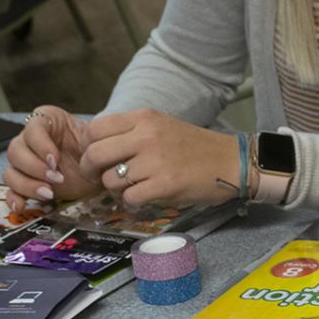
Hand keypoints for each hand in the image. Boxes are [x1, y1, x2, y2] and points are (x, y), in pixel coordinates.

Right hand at [3, 105, 96, 209]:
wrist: (98, 170)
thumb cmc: (94, 150)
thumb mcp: (93, 138)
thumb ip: (86, 138)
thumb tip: (85, 146)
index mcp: (45, 122)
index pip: (31, 128)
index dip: (40, 145)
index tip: (55, 159)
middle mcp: (28, 141)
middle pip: (15, 151)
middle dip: (34, 167)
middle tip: (57, 178)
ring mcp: (24, 164)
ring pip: (10, 172)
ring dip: (26, 185)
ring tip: (49, 194)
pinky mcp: (25, 185)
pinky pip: (10, 191)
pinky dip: (13, 199)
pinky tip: (21, 206)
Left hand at [78, 109, 239, 207]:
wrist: (230, 161)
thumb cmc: (193, 146)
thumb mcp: (160, 126)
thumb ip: (130, 132)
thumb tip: (95, 147)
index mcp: (144, 118)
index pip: (95, 128)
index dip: (88, 146)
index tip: (97, 156)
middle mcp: (146, 136)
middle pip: (95, 154)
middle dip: (92, 170)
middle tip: (101, 177)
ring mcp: (155, 161)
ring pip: (111, 180)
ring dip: (116, 189)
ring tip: (131, 187)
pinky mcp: (164, 185)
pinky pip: (129, 198)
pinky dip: (132, 201)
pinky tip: (145, 196)